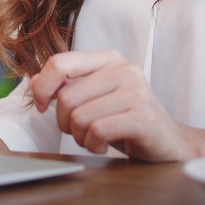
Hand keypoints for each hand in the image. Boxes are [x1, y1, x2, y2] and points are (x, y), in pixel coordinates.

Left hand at [29, 50, 194, 161]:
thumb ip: (67, 87)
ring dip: (80, 137)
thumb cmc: (127, 121)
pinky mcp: (141, 116)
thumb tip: (34, 83)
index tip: (44, 106)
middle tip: (82, 131)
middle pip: (66, 96)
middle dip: (65, 122)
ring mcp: (135, 91)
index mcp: (108, 60)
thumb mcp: (95, 99)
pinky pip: (96, 131)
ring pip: (79, 116)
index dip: (43, 87)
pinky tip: (105, 145)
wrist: (170, 144)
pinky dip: (93, 145)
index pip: (59, 63)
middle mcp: (123, 69)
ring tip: (96, 138)